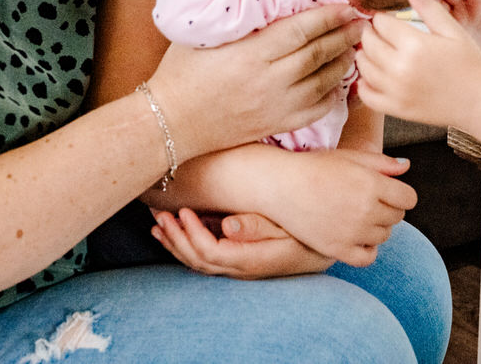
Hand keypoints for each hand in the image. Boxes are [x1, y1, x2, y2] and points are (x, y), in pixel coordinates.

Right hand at [147, 4, 366, 161]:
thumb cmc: (181, 70)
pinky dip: (333, 94)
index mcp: (251, 52)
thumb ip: (236, 13)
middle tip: (362, 23)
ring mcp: (275, 105)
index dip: (328, 16)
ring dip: (343, 62)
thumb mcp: (205, 32)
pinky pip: (316, 109)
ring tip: (355, 48)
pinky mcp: (277, 123)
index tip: (346, 6)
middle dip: (344, 36)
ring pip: (323, 82)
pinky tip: (339, 82)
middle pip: (318, 54)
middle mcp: (269, 79)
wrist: (170, 120)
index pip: (301, 30)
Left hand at [150, 209, 332, 278]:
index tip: (183, 211)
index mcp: (249, 259)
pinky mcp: (237, 260)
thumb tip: (227, 226)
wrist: (322, 246)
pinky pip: (205, 257)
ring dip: (175, 243)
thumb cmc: (306, 231)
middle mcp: (240, 269)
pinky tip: (174, 232)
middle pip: (197, 260)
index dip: (191, 233)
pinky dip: (186, 244)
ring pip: (197, 262)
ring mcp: (237, 267)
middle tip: (161, 217)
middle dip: (176, 238)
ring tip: (157, 225)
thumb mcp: (287, 225)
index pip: (209, 251)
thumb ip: (257, 225)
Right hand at [256, 148, 414, 266]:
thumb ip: (381, 162)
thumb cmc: (315, 166)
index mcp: (372, 184)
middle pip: (397, 217)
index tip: (385, 190)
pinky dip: (367, 248)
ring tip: (355, 214)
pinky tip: (356, 236)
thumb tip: (406, 167)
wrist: (280, 185)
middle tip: (364, 199)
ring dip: (376, 226)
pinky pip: (368, 257)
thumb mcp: (350, 156)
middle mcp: (366, 210)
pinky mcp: (337, 249)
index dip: (399, 193)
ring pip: (384, 236)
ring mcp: (352, 232)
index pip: (409, 198)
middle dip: (387, 207)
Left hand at [357, 0, 480, 129]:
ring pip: (363, 67)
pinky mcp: (396, 109)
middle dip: (370, 34)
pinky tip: (372, 75)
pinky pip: (366, 95)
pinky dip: (363, 84)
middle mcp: (401, 68)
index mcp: (415, 44)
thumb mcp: (453, 31)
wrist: (480, 101)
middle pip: (368, 43)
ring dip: (365, 55)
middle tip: (377, 32)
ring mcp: (396, 91)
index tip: (386, 19)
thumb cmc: (470, 63)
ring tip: (374, 50)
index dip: (382, 18)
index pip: (381, 23)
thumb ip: (430, 9)